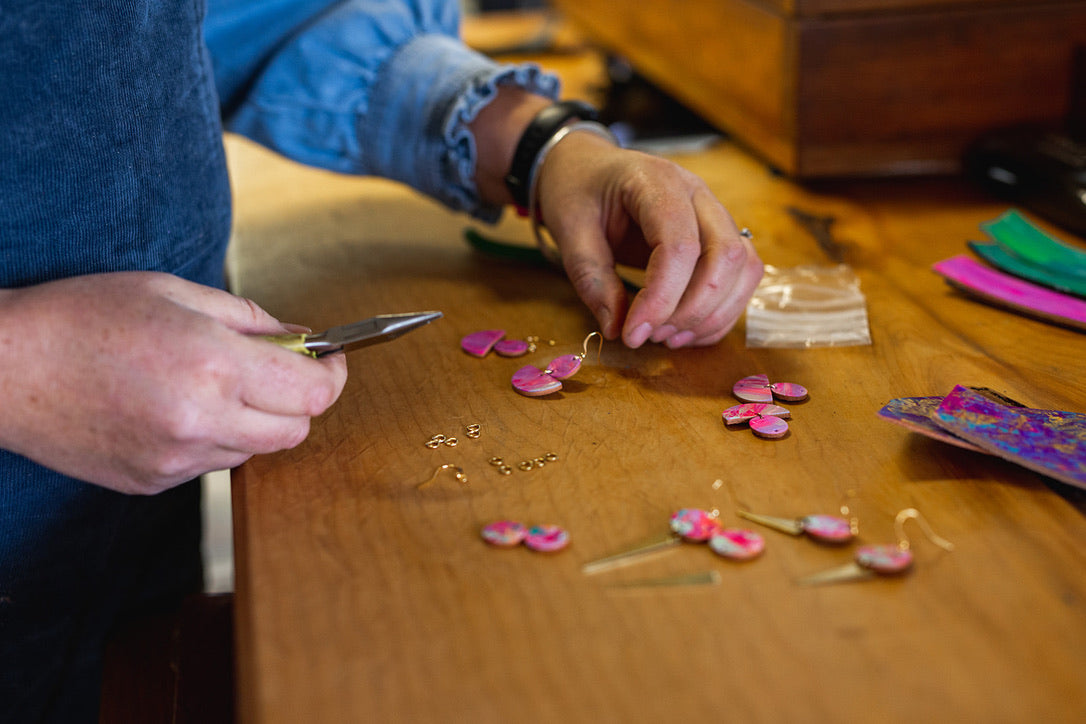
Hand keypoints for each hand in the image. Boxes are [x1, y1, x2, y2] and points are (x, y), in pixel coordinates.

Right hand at [0, 272, 346, 493]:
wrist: (3, 368)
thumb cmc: (83, 316)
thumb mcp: (176, 294)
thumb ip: (252, 320)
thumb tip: (304, 339)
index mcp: (213, 365)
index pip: (314, 392)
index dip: (333, 374)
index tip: (330, 359)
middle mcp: (201, 420)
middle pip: (296, 431)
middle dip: (299, 400)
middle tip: (277, 370)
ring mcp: (176, 459)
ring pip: (255, 451)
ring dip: (254, 420)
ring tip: (207, 384)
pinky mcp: (153, 482)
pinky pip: (211, 464)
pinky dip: (212, 438)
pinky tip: (172, 407)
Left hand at [536, 131, 763, 347]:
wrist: (587, 167)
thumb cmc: (577, 191)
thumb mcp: (569, 231)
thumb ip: (591, 279)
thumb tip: (617, 329)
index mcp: (657, 182)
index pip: (680, 245)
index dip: (662, 298)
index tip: (633, 334)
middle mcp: (697, 194)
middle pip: (726, 256)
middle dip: (694, 309)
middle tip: (651, 335)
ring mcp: (713, 214)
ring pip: (744, 268)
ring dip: (713, 314)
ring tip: (668, 338)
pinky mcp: (717, 236)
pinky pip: (740, 277)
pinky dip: (720, 313)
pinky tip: (684, 332)